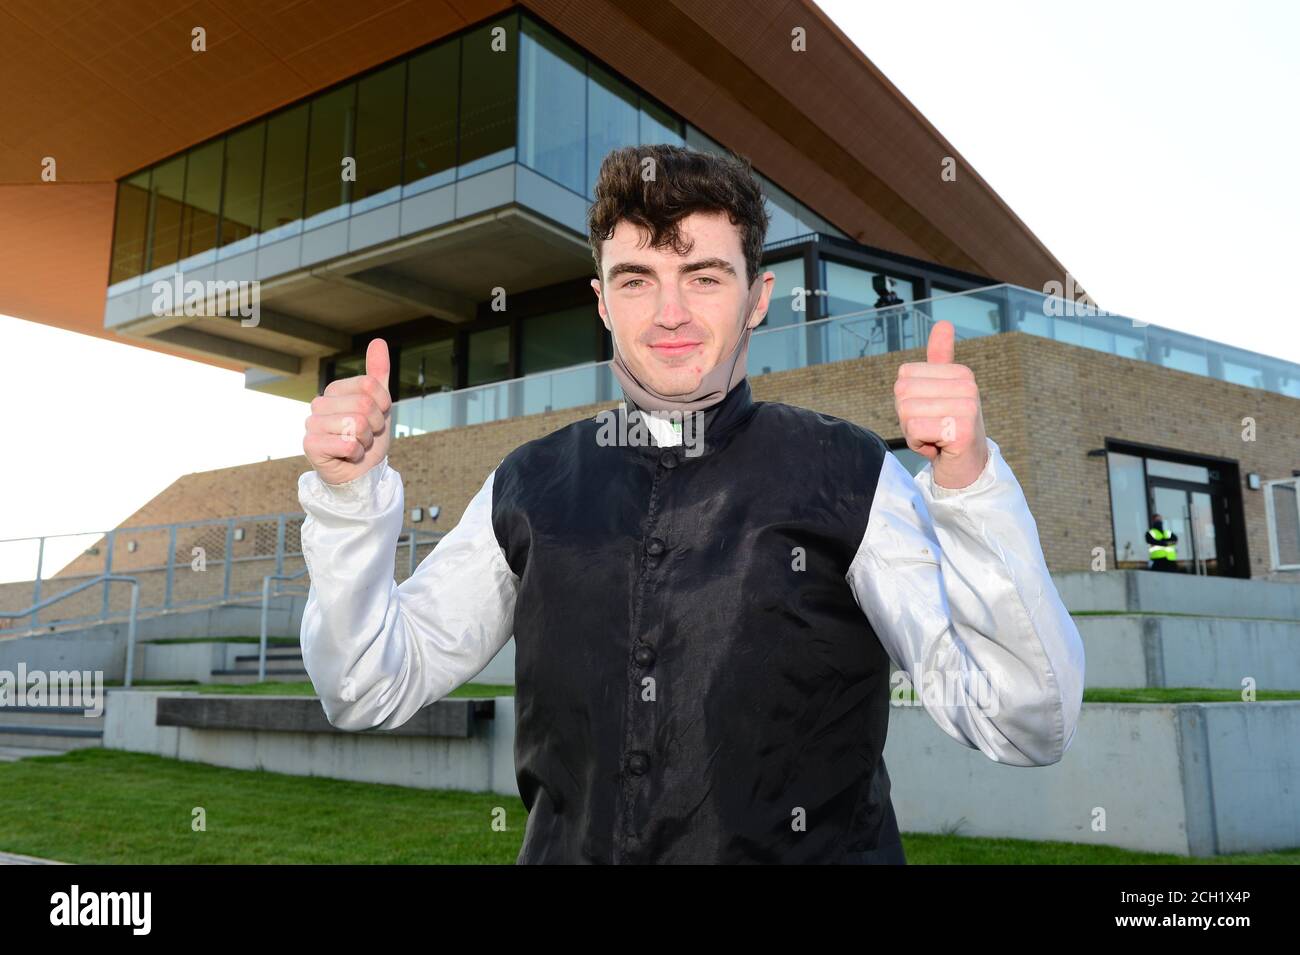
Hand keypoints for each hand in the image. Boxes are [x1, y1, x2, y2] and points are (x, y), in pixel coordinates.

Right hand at [303, 338, 392, 484]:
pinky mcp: (310, 445)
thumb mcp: (379, 405)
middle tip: (366, 436)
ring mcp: (312, 424)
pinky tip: (348, 457)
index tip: (376, 418)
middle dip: (375, 426)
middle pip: (365, 405)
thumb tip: (378, 341)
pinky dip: (356, 454)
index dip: (383, 406)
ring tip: (357, 445)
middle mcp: (319, 403)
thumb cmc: (367, 439)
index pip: (370, 385)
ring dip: (366, 441)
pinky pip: (346, 443)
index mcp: (334, 390)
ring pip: (357, 424)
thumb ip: (378, 374)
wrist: (360, 473)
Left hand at [893, 320, 988, 488]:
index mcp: (961, 373)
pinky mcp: (961, 430)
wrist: (966, 468)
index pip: (904, 377)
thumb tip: (944, 322)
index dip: (908, 400)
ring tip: (935, 438)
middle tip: (931, 428)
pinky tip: (939, 448)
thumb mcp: (941, 391)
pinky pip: (915, 430)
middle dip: (908, 418)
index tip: (930, 413)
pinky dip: (919, 445)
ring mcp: (967, 408)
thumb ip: (939, 359)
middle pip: (902, 394)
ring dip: (913, 433)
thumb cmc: (948, 429)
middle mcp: (967, 387)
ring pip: (906, 413)